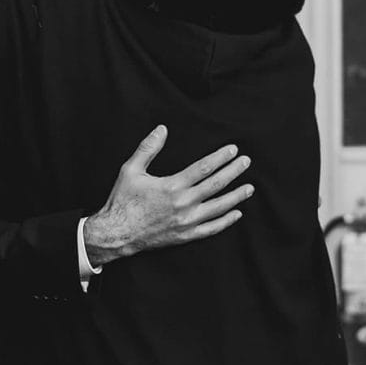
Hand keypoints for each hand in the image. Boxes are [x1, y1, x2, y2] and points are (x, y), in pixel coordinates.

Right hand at [82, 125, 252, 265]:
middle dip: (233, 172)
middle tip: (246, 162)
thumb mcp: (130, 170)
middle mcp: (183, 204)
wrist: (116, 234)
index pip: (203, 168)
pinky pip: (211, 229)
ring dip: (236, 196)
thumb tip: (162, 129)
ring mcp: (186, 222)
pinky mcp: (185, 236)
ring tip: (249, 188)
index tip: (233, 149)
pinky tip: (236, 213)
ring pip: (218, 207)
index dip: (220, 158)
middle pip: (216, 185)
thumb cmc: (122, 201)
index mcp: (171, 186)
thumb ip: (148, 148)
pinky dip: (226, 221)